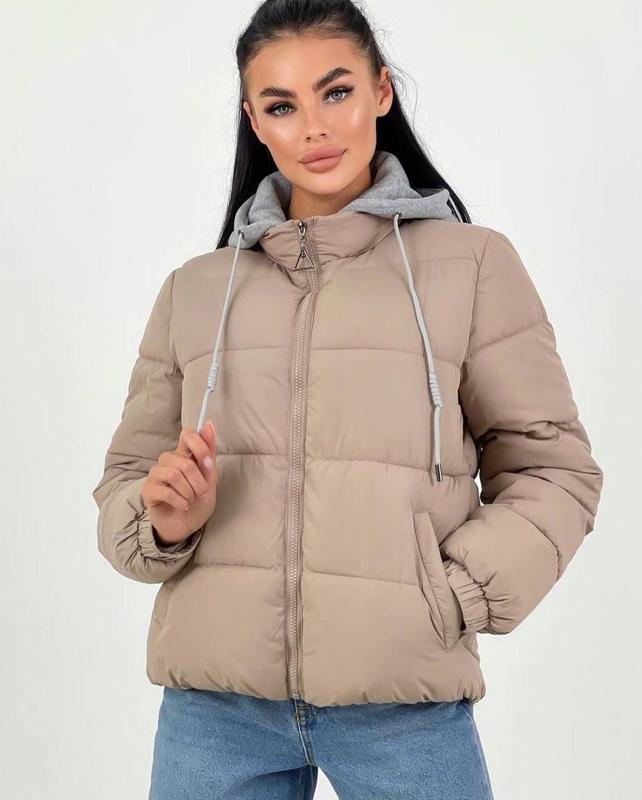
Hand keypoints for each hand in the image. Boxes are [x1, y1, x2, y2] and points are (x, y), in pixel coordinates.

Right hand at [141, 420, 217, 546]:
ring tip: (190, 499)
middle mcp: (168, 460)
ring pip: (174, 475)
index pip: (188, 434)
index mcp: (183, 453)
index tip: (208, 463)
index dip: (200, 446)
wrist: (187, 525)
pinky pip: (165, 491)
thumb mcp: (210, 477)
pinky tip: (182, 506)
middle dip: (199, 481)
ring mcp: (156, 474)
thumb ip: (208, 452)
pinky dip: (179, 501)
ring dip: (188, 492)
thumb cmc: (198, 499)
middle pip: (184, 461)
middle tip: (200, 493)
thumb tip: (209, 424)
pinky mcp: (148, 490)